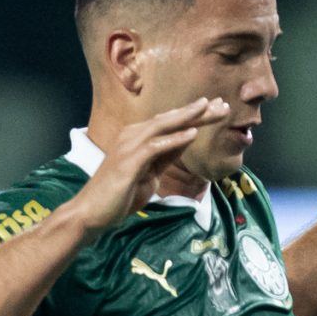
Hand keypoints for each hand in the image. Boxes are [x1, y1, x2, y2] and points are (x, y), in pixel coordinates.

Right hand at [69, 98, 229, 233]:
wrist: (93, 212)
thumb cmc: (121, 193)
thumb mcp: (151, 172)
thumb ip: (166, 155)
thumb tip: (186, 140)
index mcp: (138, 138)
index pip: (171, 123)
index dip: (196, 115)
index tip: (219, 108)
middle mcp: (133, 136)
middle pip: (170, 120)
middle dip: (197, 111)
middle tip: (222, 103)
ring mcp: (129, 147)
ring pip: (162, 126)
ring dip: (188, 118)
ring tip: (209, 109)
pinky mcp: (128, 162)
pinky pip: (155, 147)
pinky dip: (174, 139)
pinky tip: (193, 134)